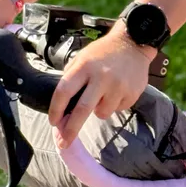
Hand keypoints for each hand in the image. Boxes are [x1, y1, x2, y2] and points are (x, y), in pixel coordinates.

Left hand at [48, 27, 152, 147]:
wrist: (133, 43)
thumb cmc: (103, 53)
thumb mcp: (82, 57)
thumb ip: (72, 77)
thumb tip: (62, 107)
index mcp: (84, 66)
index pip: (64, 91)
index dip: (56, 109)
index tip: (53, 122)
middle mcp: (101, 76)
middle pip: (82, 110)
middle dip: (71, 130)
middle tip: (64, 143)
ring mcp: (118, 86)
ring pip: (101, 113)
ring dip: (98, 110)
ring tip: (103, 94)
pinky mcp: (132, 93)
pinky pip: (118, 109)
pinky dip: (114, 105)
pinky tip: (117, 90)